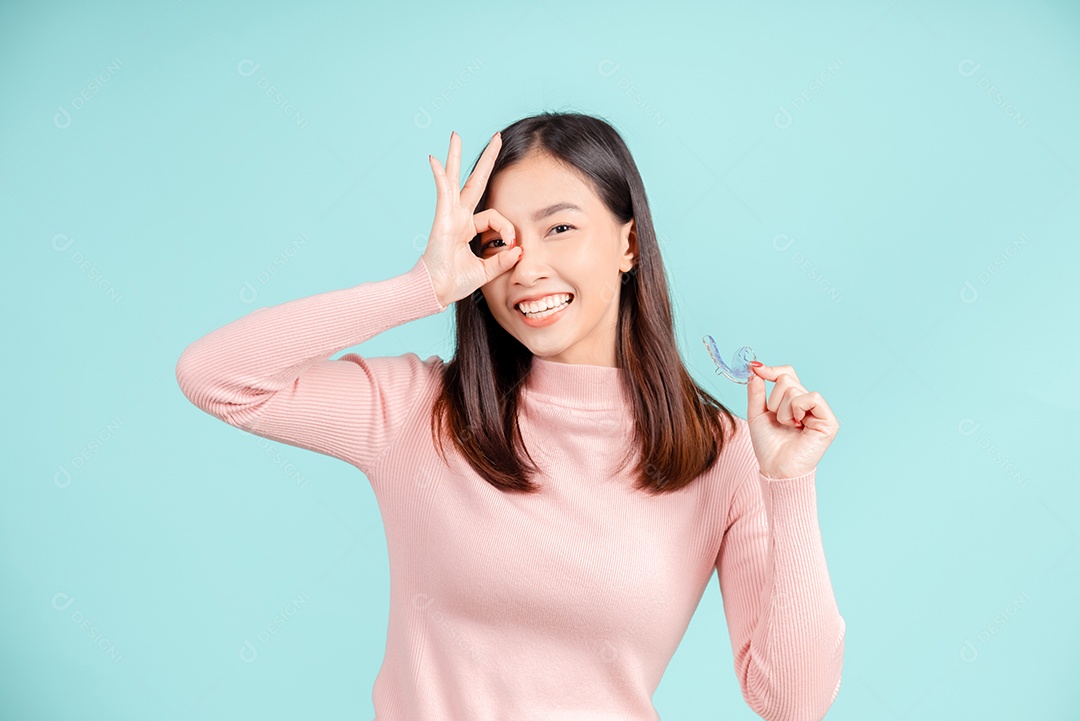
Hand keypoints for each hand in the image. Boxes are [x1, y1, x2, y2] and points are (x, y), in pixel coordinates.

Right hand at [421, 131, 521, 306]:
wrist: (436, 292)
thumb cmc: (455, 282)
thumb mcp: (486, 270)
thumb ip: (503, 260)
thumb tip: (520, 249)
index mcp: (468, 228)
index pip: (495, 217)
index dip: (507, 229)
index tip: (512, 245)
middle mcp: (459, 217)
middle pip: (473, 182)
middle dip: (486, 160)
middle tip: (496, 138)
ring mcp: (449, 216)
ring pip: (455, 180)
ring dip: (455, 157)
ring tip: (456, 135)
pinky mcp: (442, 219)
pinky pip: (442, 193)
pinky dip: (439, 176)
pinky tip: (435, 159)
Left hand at [746, 362, 838, 478]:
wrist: (775, 468)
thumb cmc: (768, 445)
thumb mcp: (757, 413)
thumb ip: (755, 391)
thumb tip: (754, 368)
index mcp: (793, 400)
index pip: (786, 373)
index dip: (771, 370)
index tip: (755, 368)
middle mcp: (808, 403)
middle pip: (787, 379)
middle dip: (774, 400)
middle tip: (779, 420)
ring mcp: (819, 411)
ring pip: (794, 389)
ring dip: (782, 410)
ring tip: (787, 426)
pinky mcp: (828, 420)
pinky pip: (811, 397)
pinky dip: (797, 409)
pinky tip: (797, 424)